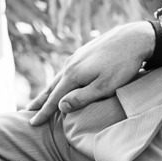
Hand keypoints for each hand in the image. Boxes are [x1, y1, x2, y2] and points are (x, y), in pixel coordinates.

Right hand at [29, 21, 156, 124]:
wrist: (134, 37)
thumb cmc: (122, 65)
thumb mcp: (104, 87)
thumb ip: (82, 97)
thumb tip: (61, 106)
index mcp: (73, 75)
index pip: (54, 99)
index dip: (44, 112)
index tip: (33, 123)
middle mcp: (70, 65)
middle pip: (51, 87)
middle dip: (40, 101)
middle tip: (27, 111)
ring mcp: (77, 57)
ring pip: (59, 78)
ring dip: (49, 90)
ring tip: (41, 99)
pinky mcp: (84, 53)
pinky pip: (67, 71)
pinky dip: (60, 81)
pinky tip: (62, 83)